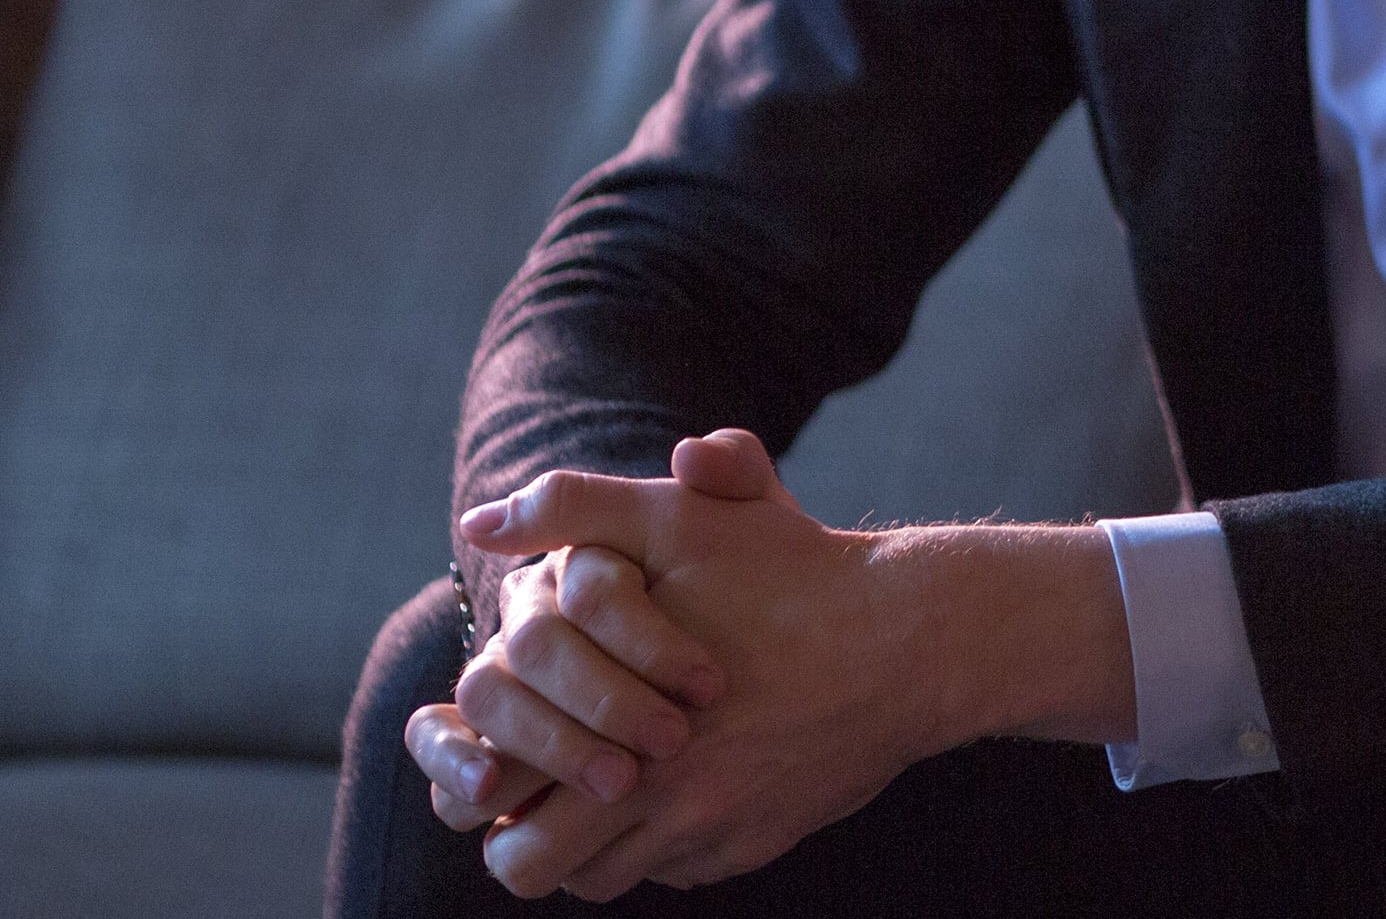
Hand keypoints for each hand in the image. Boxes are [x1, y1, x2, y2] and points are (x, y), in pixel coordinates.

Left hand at [448, 429, 1134, 899]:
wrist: (911, 642)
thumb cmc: (795, 574)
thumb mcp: (685, 521)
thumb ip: (578, 508)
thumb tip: (483, 519)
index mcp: (613, 719)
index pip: (491, 791)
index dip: (473, 778)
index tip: (489, 754)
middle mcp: (652, 794)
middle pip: (528, 863)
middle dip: (520, 831)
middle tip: (535, 783)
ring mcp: (705, 831)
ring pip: (601, 878)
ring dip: (590, 840)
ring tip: (605, 781)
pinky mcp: (751, 846)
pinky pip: (674, 870)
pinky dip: (663, 840)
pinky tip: (684, 780)